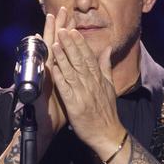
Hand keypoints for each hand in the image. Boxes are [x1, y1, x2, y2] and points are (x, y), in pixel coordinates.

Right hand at [35, 7, 70, 139]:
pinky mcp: (40, 85)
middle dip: (58, 27)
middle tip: (61, 10)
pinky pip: (43, 68)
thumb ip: (80, 76)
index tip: (72, 17)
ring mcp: (44, 76)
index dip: (68, 33)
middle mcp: (50, 70)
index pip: (65, 48)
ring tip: (50, 19)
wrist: (50, 127)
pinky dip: (44, 56)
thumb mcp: (74, 92)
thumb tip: (86, 64)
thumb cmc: (61, 111)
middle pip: (55, 44)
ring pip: (47, 51)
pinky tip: (44, 44)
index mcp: (61, 71)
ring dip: (48, 34)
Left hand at [49, 27, 125, 157]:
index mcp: (98, 78)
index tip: (73, 30)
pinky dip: (60, 77)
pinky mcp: (75, 105)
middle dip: (70, 44)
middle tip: (62, 29)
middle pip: (79, 60)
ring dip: (63, 57)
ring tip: (55, 43)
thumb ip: (106, 66)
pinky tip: (53, 68)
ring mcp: (83, 93)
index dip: (80, 43)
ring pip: (72, 71)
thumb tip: (107, 49)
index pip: (88, 56)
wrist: (107, 134)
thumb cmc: (107, 111)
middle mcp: (91, 83)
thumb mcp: (109, 86)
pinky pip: (66, 89)